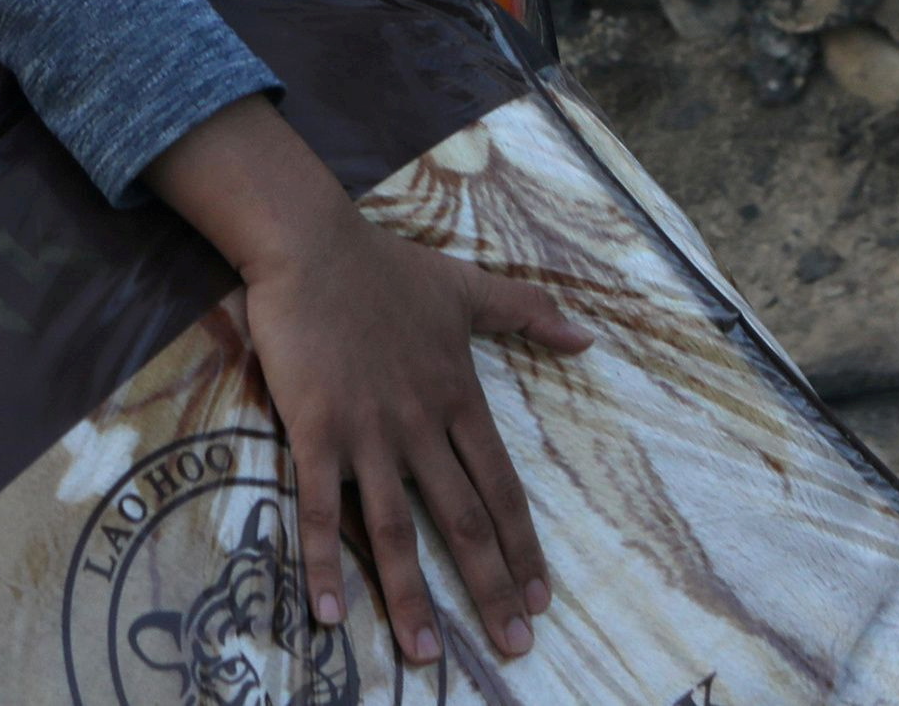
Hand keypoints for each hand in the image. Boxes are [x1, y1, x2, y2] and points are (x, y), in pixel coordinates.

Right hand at [147, 96, 591, 665]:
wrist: (310, 244)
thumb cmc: (384, 266)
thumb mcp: (465, 287)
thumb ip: (527, 312)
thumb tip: (588, 338)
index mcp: (458, 397)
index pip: (502, 488)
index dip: (523, 547)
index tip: (543, 598)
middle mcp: (420, 424)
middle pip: (462, 521)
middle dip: (490, 589)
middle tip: (513, 647)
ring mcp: (367, 431)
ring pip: (396, 529)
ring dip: (411, 596)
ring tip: (426, 655)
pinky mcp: (315, 429)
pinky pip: (320, 508)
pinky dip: (325, 562)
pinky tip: (330, 612)